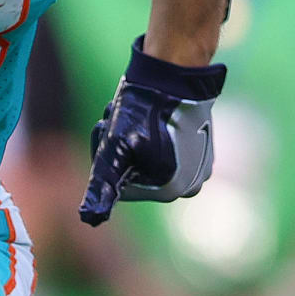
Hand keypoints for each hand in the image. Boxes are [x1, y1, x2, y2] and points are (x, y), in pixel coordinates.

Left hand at [79, 36, 225, 224]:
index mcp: (170, 189)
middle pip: (139, 173)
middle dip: (125, 150)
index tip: (113, 132)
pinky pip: (172, 150)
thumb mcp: (114, 148)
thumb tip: (89, 219)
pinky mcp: (205, 150)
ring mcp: (201, 167)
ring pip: (153, 160)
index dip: (110, 157)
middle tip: (123, 121)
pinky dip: (159, 136)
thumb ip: (103, 185)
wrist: (175, 76)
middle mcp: (190, 184)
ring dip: (140, 142)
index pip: (122, 183)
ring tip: (140, 117)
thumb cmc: (142, 111)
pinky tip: (157, 117)